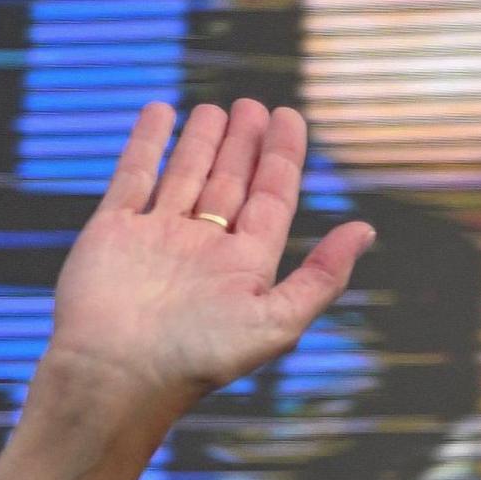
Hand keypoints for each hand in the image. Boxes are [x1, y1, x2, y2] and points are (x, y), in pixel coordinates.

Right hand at [40, 101, 373, 415]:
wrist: (117, 374)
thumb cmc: (201, 356)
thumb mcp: (278, 320)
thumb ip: (323, 276)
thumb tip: (366, 230)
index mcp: (247, 266)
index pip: (272, 197)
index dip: (283, 157)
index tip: (290, 116)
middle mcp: (205, 247)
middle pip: (231, 181)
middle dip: (245, 144)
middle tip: (254, 105)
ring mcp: (159, 235)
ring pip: (186, 174)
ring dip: (202, 141)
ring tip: (217, 108)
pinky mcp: (114, 229)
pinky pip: (134, 176)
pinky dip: (148, 143)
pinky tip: (161, 113)